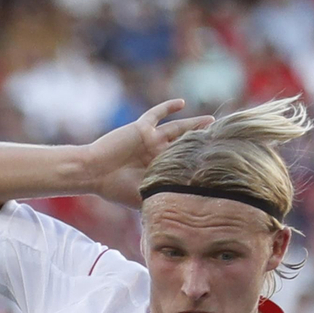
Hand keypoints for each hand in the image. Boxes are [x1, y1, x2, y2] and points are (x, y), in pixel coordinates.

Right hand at [85, 100, 210, 205]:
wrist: (93, 173)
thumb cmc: (114, 188)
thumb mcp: (142, 197)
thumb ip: (161, 197)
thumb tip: (185, 209)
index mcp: (158, 171)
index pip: (183, 165)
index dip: (199, 163)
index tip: (218, 164)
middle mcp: (156, 154)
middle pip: (184, 145)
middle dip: (201, 142)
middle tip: (221, 139)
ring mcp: (150, 140)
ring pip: (177, 129)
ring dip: (194, 124)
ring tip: (212, 120)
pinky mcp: (141, 128)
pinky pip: (156, 114)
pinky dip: (168, 107)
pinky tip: (182, 103)